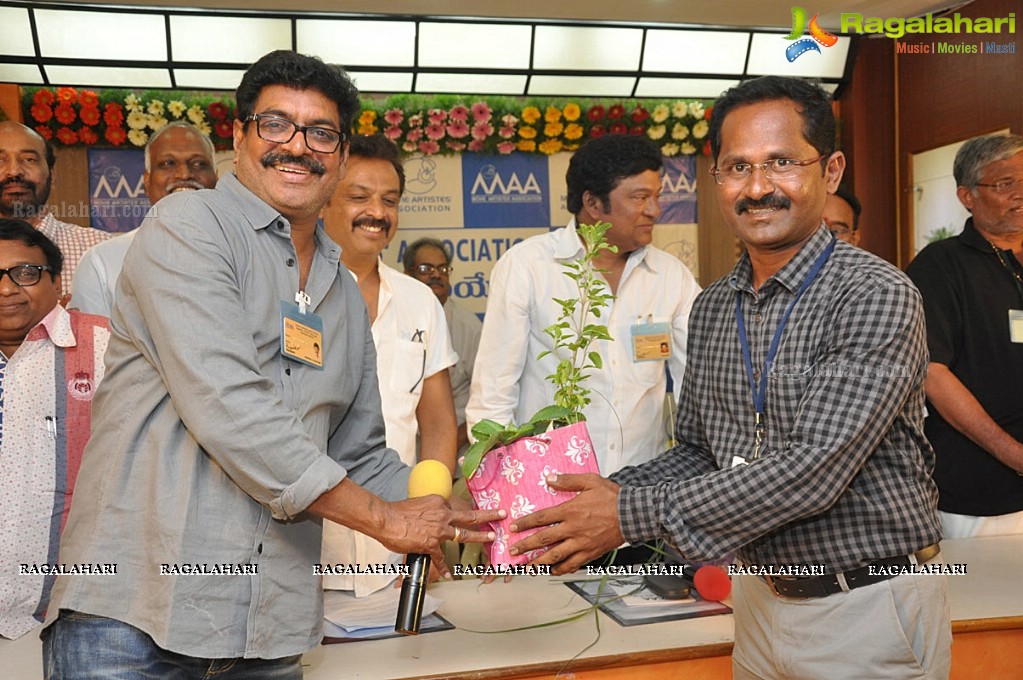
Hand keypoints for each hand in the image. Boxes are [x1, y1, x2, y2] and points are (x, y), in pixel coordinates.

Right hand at [378, 495, 502, 577]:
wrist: (386, 519)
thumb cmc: (397, 511)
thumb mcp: (417, 502)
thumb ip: (427, 509)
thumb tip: (428, 515)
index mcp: (439, 502)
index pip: (455, 507)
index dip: (464, 511)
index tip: (475, 512)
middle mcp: (442, 515)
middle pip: (470, 515)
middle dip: (488, 515)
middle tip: (502, 513)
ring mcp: (439, 530)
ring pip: (464, 534)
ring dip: (479, 536)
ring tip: (491, 538)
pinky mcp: (431, 544)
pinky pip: (441, 558)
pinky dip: (444, 568)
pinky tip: (449, 575)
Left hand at [508, 473, 623, 574]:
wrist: (634, 514)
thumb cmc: (612, 496)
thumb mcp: (590, 481)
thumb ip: (568, 480)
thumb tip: (549, 479)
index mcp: (571, 511)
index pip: (542, 518)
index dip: (526, 523)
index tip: (513, 528)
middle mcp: (573, 529)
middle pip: (544, 539)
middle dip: (526, 546)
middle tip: (513, 552)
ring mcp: (582, 543)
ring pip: (556, 556)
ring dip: (539, 562)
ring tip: (527, 568)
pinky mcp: (591, 553)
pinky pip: (573, 564)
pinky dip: (561, 569)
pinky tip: (553, 571)